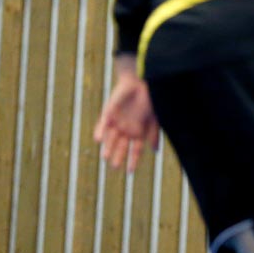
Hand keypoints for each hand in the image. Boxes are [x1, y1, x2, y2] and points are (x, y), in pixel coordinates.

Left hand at [93, 55, 159, 170]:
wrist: (141, 81)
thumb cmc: (150, 99)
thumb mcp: (155, 117)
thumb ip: (153, 133)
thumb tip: (155, 151)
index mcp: (138, 132)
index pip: (135, 150)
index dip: (132, 160)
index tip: (130, 171)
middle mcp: (126, 129)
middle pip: (121, 146)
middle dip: (118, 156)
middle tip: (114, 166)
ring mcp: (117, 122)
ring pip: (111, 138)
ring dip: (108, 147)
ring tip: (105, 156)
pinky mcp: (108, 112)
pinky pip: (102, 124)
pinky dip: (100, 131)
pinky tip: (97, 139)